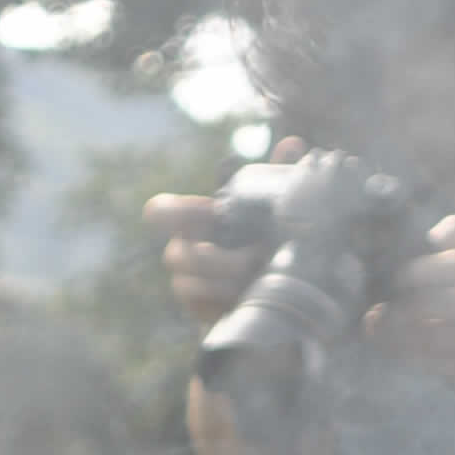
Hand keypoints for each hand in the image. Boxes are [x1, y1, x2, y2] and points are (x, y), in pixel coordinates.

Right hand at [147, 143, 307, 331]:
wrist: (277, 293)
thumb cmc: (269, 242)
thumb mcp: (276, 210)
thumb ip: (279, 177)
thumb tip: (293, 144)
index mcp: (197, 222)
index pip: (160, 211)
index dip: (174, 212)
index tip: (212, 214)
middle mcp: (185, 250)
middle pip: (174, 255)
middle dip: (217, 259)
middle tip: (254, 258)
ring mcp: (187, 283)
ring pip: (184, 284)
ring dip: (224, 283)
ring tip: (258, 280)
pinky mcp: (198, 311)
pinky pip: (198, 309)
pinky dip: (225, 303)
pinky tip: (250, 298)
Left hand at [366, 217, 454, 386]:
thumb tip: (432, 235)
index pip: (443, 269)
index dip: (412, 274)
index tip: (400, 279)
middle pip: (428, 305)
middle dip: (397, 307)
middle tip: (381, 309)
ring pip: (426, 338)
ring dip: (394, 335)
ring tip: (377, 329)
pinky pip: (432, 364)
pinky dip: (408, 358)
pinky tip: (394, 349)